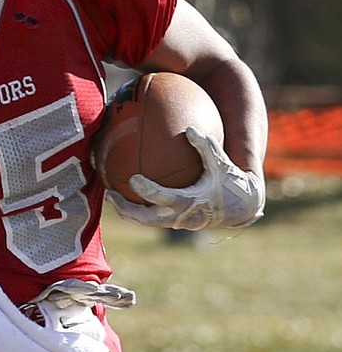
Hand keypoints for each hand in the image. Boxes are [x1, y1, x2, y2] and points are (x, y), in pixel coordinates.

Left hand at [109, 128, 264, 230]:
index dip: (148, 190)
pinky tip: (126, 195)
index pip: (164, 199)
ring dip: (127, 211)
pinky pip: (151, 218)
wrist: (240, 209)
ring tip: (111, 197)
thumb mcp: (222, 164)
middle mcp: (180, 217)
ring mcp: (176, 223)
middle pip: (146, 218)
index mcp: (190, 203)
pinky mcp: (174, 223)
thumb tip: (189, 128)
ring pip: (145, 222)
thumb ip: (206, 147)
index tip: (133, 179)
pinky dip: (137, 209)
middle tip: (111, 194)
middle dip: (127, 208)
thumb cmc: (231, 183)